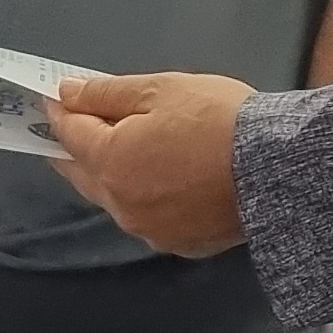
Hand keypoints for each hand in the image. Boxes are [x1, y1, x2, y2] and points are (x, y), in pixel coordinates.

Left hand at [54, 72, 255, 257]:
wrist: (277, 168)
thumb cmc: (218, 120)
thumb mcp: (161, 89)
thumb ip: (106, 93)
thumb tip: (67, 95)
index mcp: (110, 162)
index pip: (69, 134)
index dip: (61, 112)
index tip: (56, 99)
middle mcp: (120, 204)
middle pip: (82, 172)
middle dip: (74, 147)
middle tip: (74, 124)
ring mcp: (148, 229)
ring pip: (112, 199)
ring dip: (108, 175)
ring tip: (118, 150)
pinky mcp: (178, 243)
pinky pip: (145, 217)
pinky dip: (142, 197)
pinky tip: (157, 180)